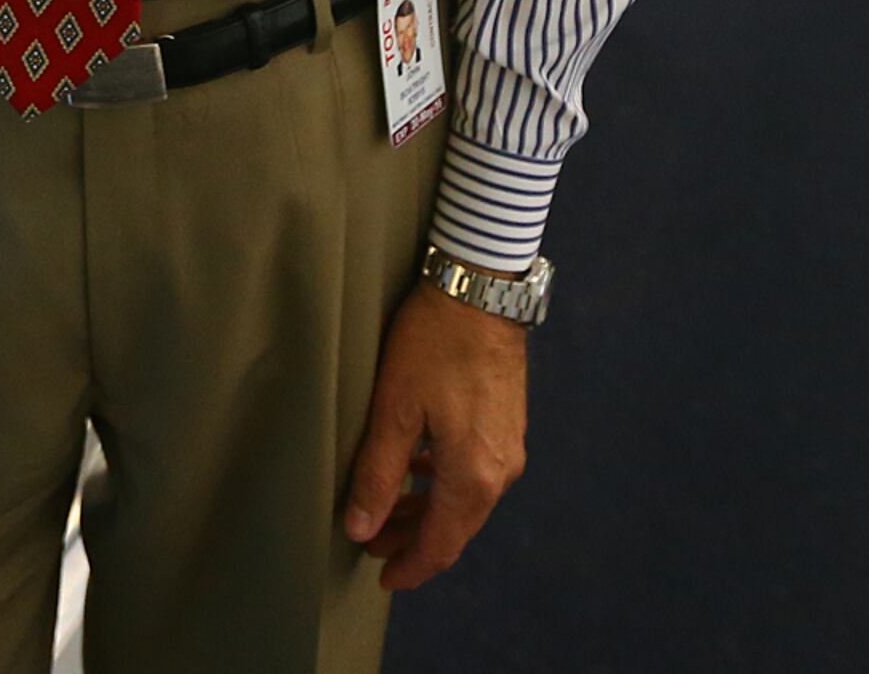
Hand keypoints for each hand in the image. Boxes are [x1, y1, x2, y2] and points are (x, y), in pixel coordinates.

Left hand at [339, 286, 527, 592]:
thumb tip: (359, 528)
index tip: (382, 579)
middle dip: (412, 540)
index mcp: (474, 476)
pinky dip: (441, 482)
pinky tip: (415, 468)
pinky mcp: (507, 423)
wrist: (483, 289)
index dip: (410, 567)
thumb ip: (377, 474)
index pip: (441, 545)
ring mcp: (508, 447)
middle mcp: (500, 470)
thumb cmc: (435, 344)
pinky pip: (473, 472)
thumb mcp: (394, 409)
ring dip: (425, 511)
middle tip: (370, 544)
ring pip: (463, 499)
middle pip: (454, 526)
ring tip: (385, 509)